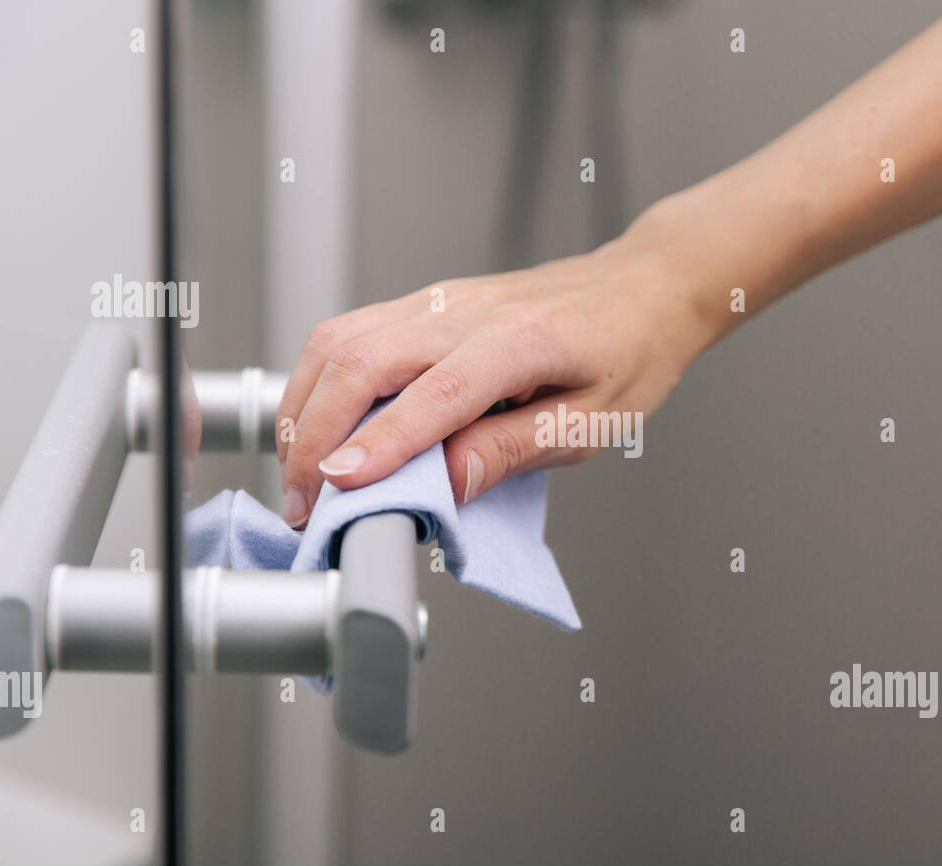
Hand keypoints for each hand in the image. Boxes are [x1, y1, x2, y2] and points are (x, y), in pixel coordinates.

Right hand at [275, 230, 711, 527]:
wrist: (641, 287)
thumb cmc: (629, 352)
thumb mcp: (595, 421)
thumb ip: (516, 449)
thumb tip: (447, 483)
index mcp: (520, 342)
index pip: (435, 395)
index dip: (382, 444)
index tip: (339, 487)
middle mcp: (465, 312)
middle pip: (361, 360)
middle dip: (316, 436)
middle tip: (303, 503)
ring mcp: (438, 301)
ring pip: (339, 341)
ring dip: (303, 408)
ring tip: (300, 474)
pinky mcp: (423, 304)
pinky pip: (349, 333)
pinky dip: (318, 382)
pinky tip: (317, 425)